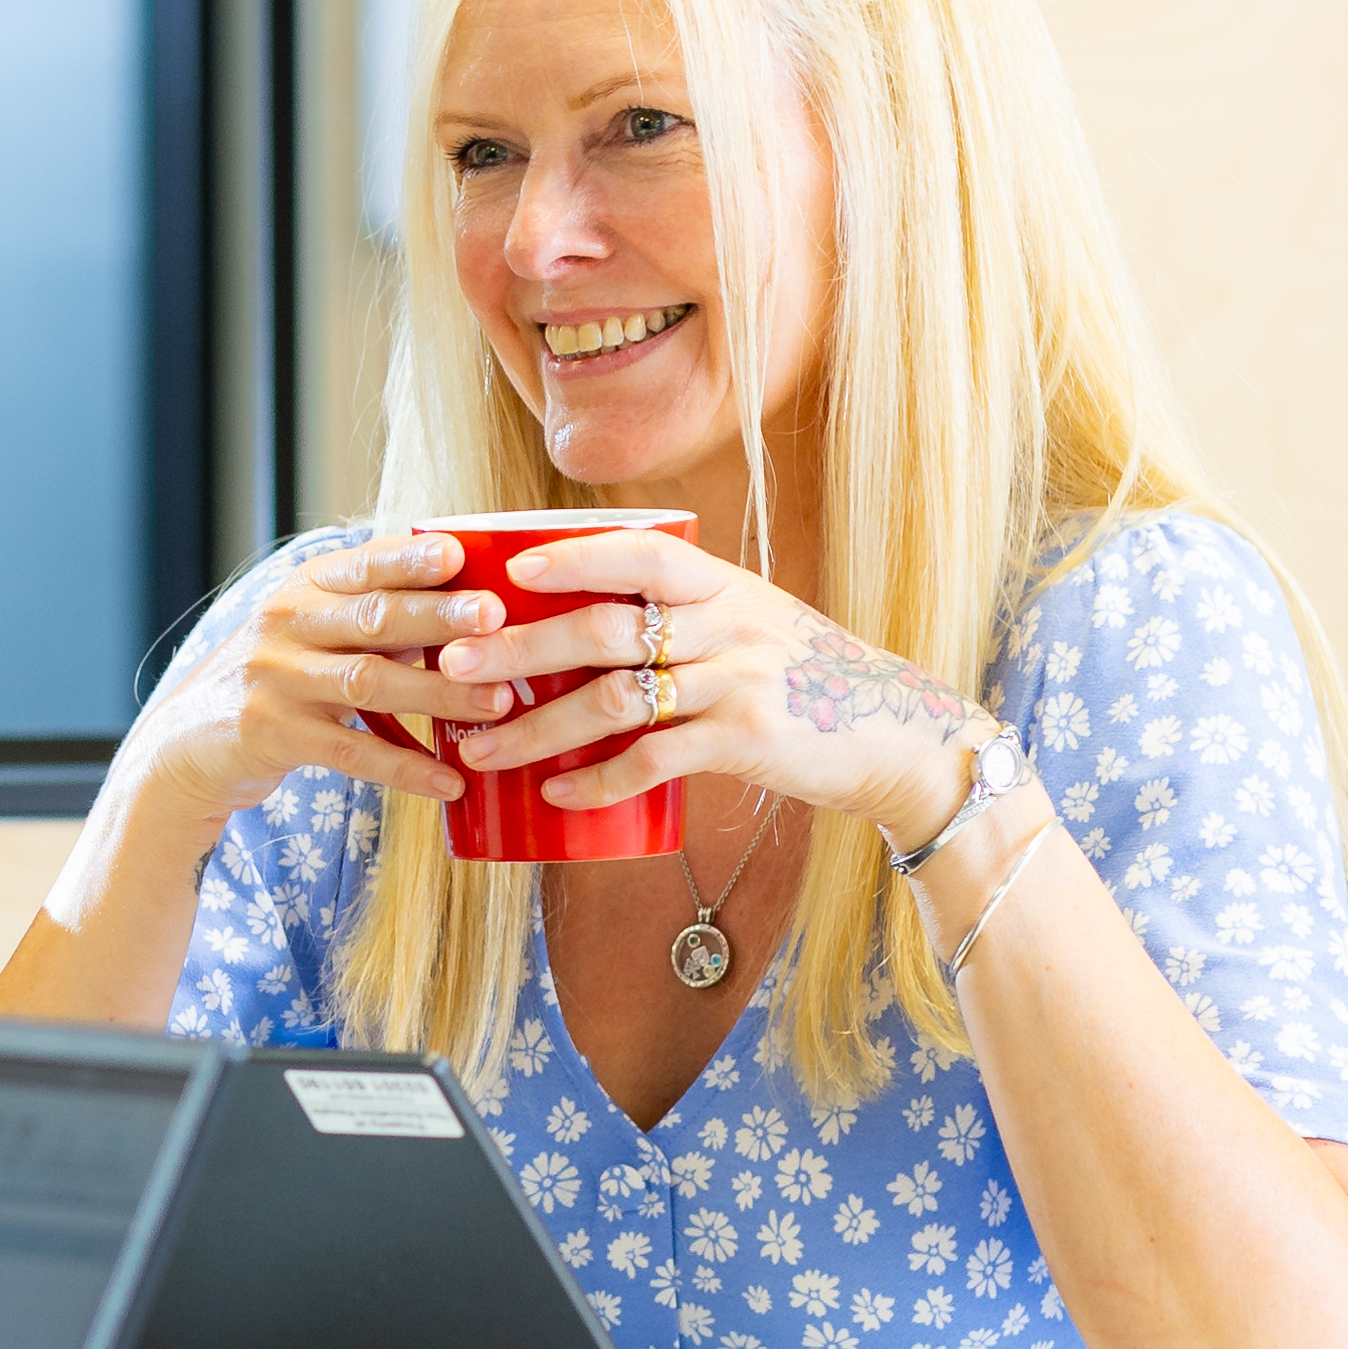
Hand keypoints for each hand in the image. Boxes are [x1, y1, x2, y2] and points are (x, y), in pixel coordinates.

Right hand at [107, 530, 489, 829]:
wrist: (187, 745)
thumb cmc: (276, 681)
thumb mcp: (311, 634)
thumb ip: (374, 620)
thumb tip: (471, 613)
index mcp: (303, 589)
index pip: (363, 564)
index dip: (411, 558)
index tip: (461, 552)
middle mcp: (285, 625)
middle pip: (373, 616)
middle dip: (439, 616)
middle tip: (497, 618)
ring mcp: (275, 679)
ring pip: (368, 682)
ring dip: (438, 692)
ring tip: (498, 702)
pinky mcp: (272, 735)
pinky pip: (351, 753)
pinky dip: (405, 769)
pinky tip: (448, 782)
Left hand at [421, 521, 997, 850]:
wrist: (894, 735)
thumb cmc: (805, 680)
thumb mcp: (753, 622)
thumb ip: (685, 612)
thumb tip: (583, 614)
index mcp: (722, 586)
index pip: (637, 554)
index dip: (570, 557)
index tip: (504, 570)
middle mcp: (727, 624)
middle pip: (604, 626)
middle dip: (519, 647)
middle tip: (453, 666)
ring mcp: (737, 682)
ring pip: (613, 697)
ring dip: (537, 727)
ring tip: (480, 748)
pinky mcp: (747, 742)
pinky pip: (654, 760)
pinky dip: (597, 779)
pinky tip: (555, 794)